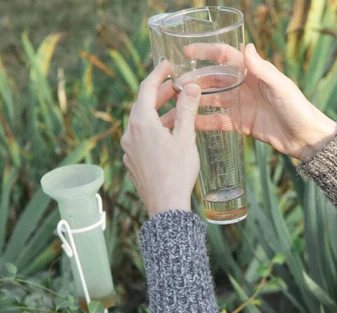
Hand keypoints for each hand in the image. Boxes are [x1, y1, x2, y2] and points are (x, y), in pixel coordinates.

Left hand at [121, 61, 201, 216]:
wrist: (165, 206)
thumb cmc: (177, 172)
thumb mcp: (185, 138)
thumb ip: (186, 110)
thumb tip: (191, 86)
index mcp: (141, 123)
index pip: (146, 88)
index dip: (157, 73)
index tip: (167, 65)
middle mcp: (130, 134)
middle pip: (143, 105)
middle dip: (161, 94)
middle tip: (177, 86)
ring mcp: (129, 149)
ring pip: (143, 123)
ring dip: (160, 114)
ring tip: (179, 111)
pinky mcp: (133, 162)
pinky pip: (142, 139)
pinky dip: (156, 130)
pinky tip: (170, 136)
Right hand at [184, 43, 336, 161]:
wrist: (307, 138)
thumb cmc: (299, 109)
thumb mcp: (282, 88)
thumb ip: (263, 69)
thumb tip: (247, 47)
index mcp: (254, 73)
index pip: (226, 57)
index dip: (206, 52)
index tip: (186, 51)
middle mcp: (246, 87)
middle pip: (215, 79)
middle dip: (195, 80)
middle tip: (176, 85)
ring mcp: (243, 105)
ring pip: (214, 100)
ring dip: (197, 100)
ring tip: (178, 103)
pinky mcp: (243, 124)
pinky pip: (220, 121)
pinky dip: (206, 122)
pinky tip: (191, 123)